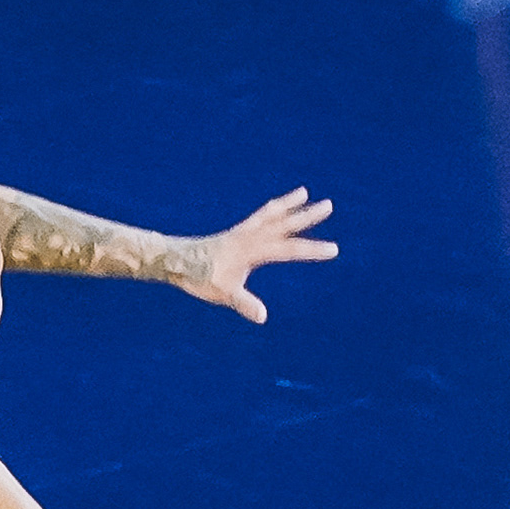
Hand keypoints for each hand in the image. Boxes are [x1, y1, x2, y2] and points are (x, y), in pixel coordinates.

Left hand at [187, 189, 338, 322]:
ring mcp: (242, 232)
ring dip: (288, 205)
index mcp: (251, 250)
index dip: (312, 250)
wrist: (175, 262)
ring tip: (304, 192)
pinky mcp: (235, 233)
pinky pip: (258, 217)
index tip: (334, 250)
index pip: (288, 249)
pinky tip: (275, 209)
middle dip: (307, 216)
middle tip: (329, 205)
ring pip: (271, 215)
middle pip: (284, 224)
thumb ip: (243, 303)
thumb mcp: (222, 293)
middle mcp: (249, 236)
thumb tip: (262, 316)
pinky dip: (270, 210)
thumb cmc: (198, 278)